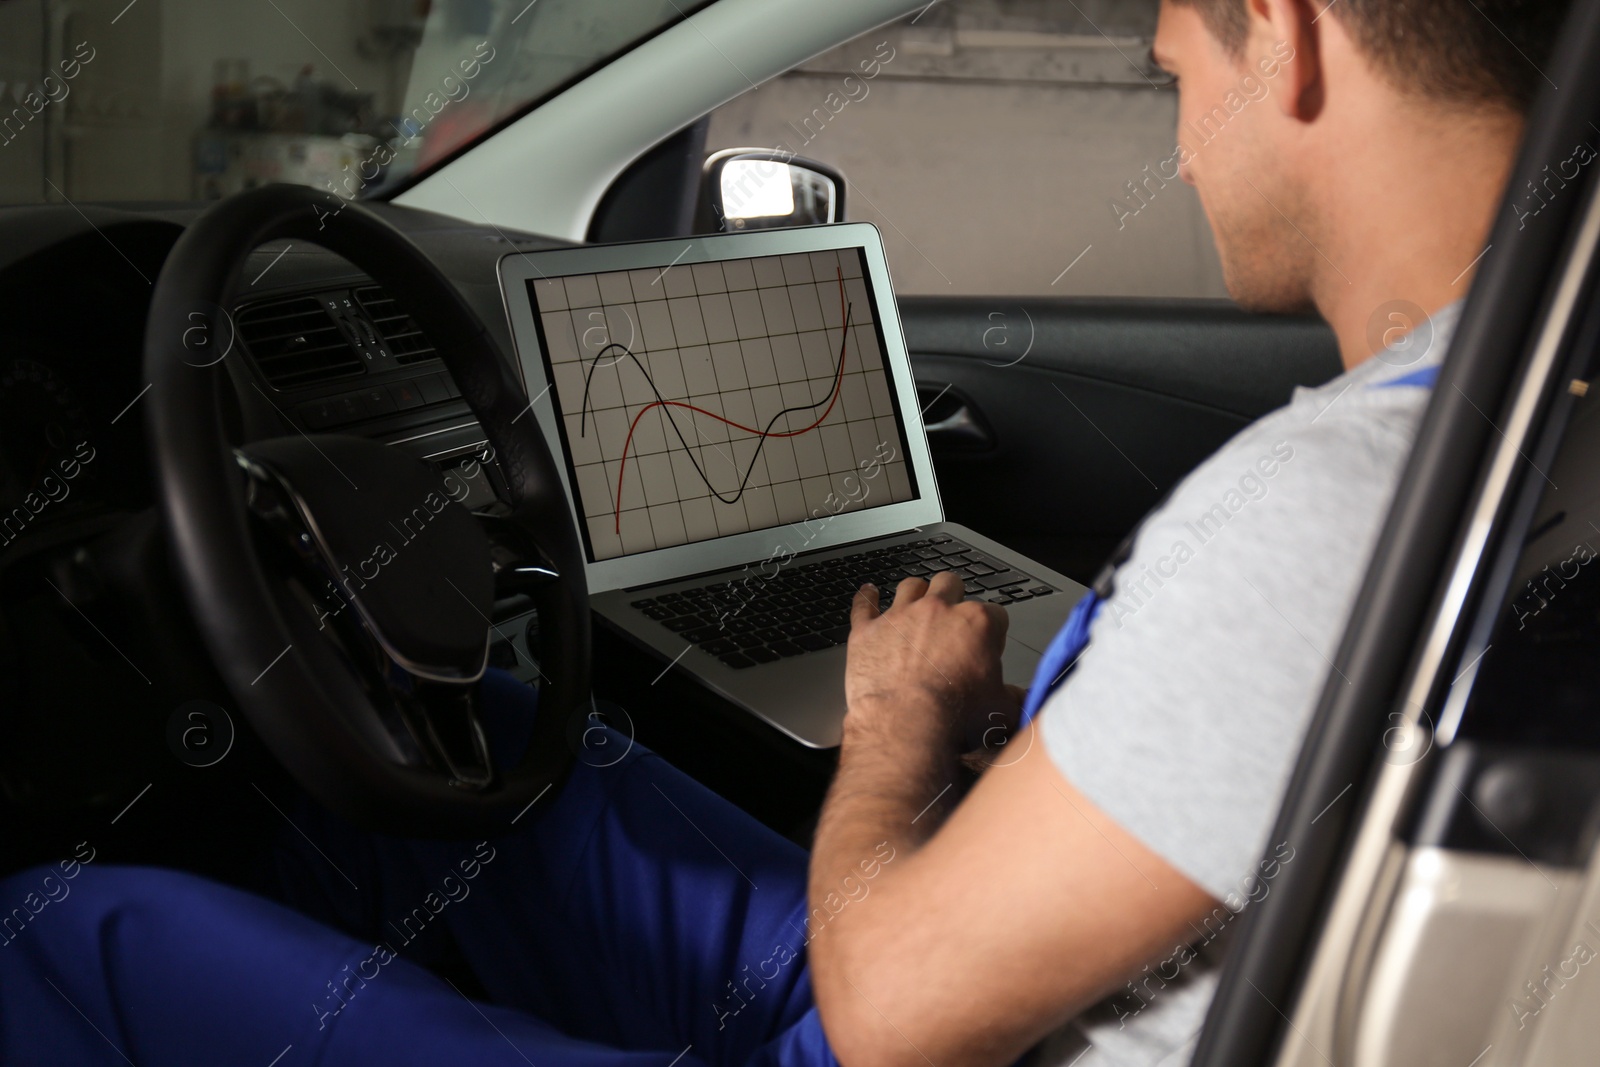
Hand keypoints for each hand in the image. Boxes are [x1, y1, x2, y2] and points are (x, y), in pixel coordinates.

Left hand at [844, 571, 1012, 752]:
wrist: (905, 725)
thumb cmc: (952, 718)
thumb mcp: (1000, 712)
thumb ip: (1016, 699)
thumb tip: (1023, 699)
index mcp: (976, 624)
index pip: (994, 613)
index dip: (992, 630)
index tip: (987, 644)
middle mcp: (938, 611)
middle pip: (950, 584)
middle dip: (953, 596)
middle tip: (952, 614)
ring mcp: (901, 617)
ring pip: (911, 586)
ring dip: (916, 593)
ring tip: (917, 601)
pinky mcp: (868, 630)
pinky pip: (865, 604)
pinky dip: (867, 597)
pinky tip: (868, 593)